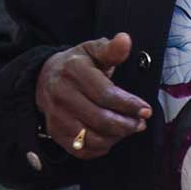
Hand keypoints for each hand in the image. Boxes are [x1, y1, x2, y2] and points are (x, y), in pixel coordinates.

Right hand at [35, 33, 150, 158]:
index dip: (129, 105)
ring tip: (128, 129)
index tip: (145, 110)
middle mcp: (62, 94)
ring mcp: (56, 116)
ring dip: (116, 137)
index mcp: (74, 71)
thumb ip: (112, 49)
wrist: (45, 78)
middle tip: (140, 123)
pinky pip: (82, 150)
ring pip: (92, 138)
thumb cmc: (78, 64)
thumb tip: (125, 40)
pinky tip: (111, 137)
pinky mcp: (55, 132)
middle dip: (126, 124)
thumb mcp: (93, 50)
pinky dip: (101, 148)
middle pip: (100, 119)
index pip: (105, 94)